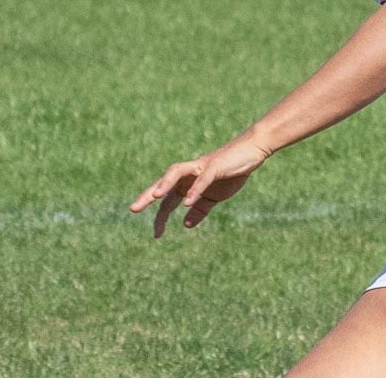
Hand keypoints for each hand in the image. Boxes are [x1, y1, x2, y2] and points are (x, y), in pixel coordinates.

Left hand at [130, 134, 272, 237]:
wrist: (252, 152)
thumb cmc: (232, 172)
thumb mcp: (215, 197)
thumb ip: (200, 209)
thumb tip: (185, 224)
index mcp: (189, 183)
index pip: (168, 199)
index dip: (160, 216)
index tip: (156, 234)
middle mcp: (190, 174)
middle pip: (164, 183)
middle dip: (148, 195)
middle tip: (133, 209)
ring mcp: (201, 167)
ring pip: (176, 172)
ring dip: (165, 184)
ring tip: (154, 198)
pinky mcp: (215, 166)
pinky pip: (202, 178)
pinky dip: (194, 189)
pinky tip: (187, 201)